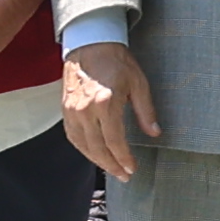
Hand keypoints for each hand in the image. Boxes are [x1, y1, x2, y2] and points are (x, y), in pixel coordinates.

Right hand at [60, 41, 156, 182]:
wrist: (90, 45)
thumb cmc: (117, 61)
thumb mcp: (139, 83)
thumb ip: (146, 111)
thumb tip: (155, 133)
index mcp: (106, 103)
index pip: (114, 141)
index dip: (124, 158)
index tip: (132, 168)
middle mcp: (85, 110)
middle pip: (97, 148)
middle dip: (112, 165)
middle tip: (124, 175)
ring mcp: (72, 111)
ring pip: (83, 145)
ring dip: (97, 160)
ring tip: (111, 169)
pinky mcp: (65, 110)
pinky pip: (73, 137)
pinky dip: (83, 149)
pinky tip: (94, 154)